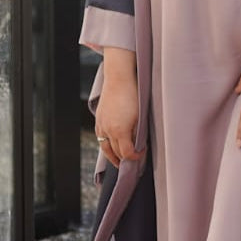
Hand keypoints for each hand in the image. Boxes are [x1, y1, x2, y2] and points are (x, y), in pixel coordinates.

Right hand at [95, 47, 143, 166]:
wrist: (119, 79)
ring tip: (120, 162)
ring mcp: (101, 125)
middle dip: (125, 159)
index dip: (135, 157)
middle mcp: (108, 130)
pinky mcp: (98, 119)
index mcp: (119, 131)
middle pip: (116, 152)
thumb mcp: (140, 116)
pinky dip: (106, 145)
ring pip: (105, 147)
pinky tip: (111, 147)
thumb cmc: (133, 95)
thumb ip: (138, 133)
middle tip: (134, 161)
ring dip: (113, 156)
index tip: (142, 154)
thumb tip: (138, 144)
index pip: (126, 153)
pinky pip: (101, 138)